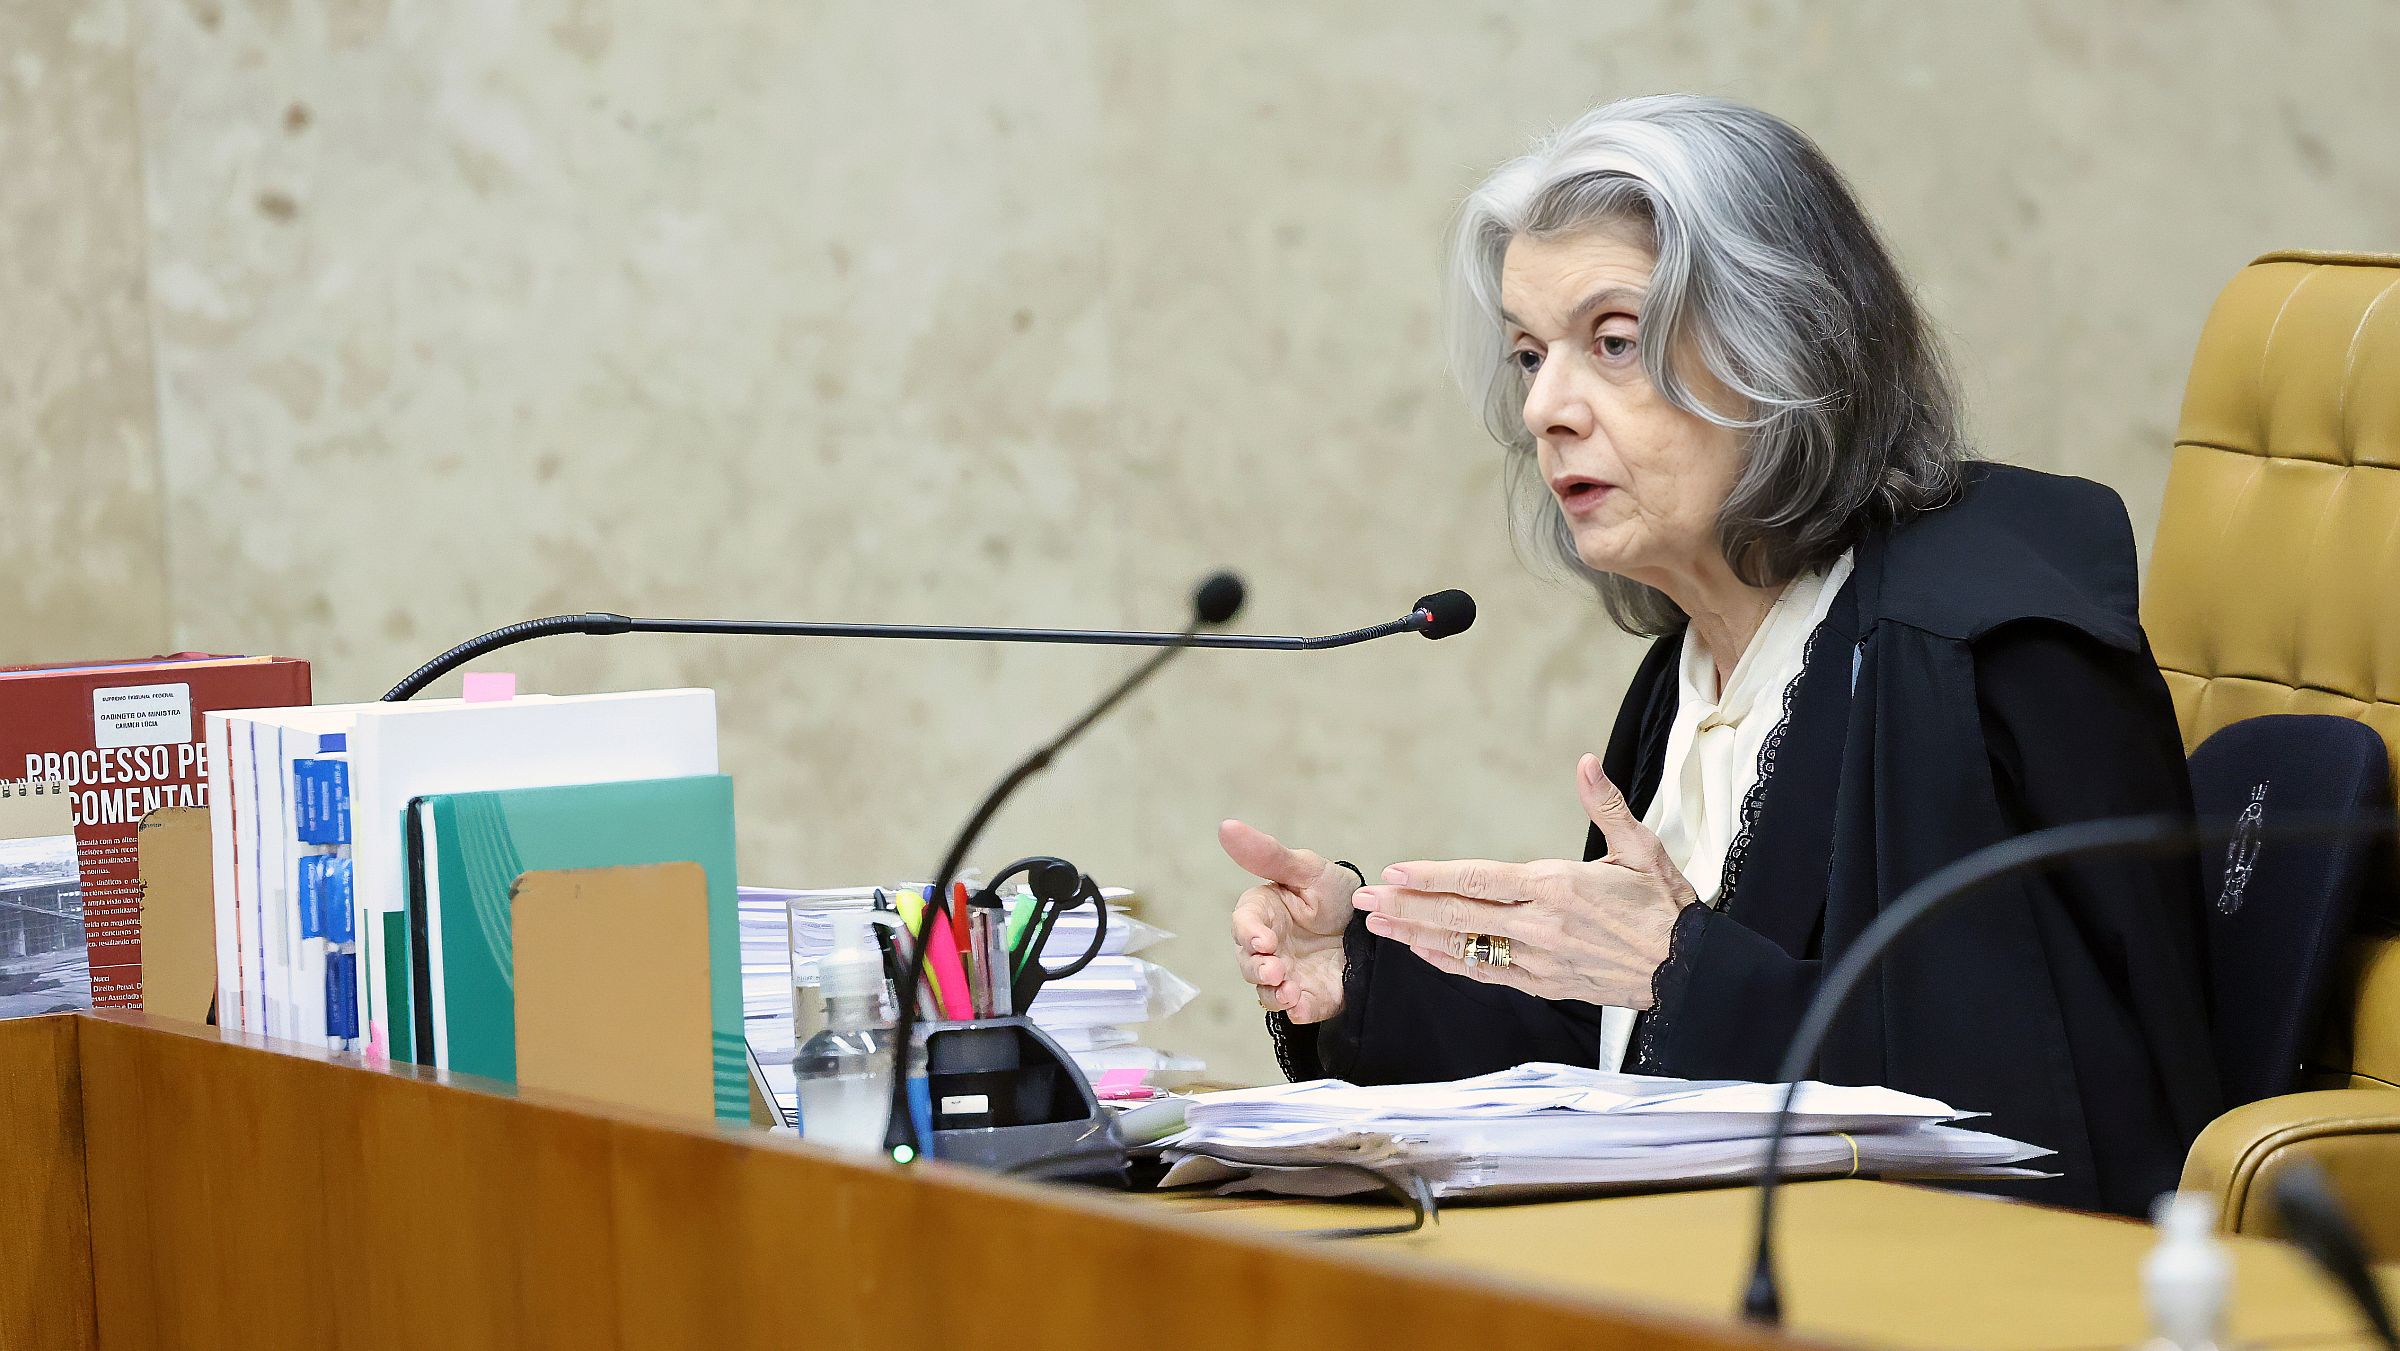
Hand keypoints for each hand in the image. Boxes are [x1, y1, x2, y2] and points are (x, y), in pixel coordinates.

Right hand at [1220, 819, 1358, 1023]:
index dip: (1249, 934)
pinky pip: (1296, 1010)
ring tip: (1289, 992)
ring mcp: (1288, 975)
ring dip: (1273, 994)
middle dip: (1258, 969)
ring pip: (1266, 991)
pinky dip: (1296, 1011)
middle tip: (1274, 970)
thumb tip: (1226, 826)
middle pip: (1248, 963)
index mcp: (1264, 914)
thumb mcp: (1308, 869)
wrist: (1376, 926)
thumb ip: (1268, 855)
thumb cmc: (1335, 893)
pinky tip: (1300, 1007)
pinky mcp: (1309, 998)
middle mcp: (1270, 948)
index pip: (1244, 924)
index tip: (1262, 940)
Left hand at [1350, 754, 1696, 1006]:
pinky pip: (1486, 973)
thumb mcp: (1641, 848)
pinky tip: (1423, 952)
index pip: (1478, 880)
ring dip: (1417, 936)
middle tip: (1364, 902)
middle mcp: (1540, 925)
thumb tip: (1586, 762)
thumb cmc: (1664, 907)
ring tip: (1378, 926)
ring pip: (1465, 947)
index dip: (1430, 877)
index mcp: (1557, 887)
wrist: (1689, 971)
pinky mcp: (1544, 985)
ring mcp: (1539, 959)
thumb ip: (1606, 805)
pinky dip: (1450, 962)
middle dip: (1405, 907)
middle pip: (1458, 916)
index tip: (1393, 873)